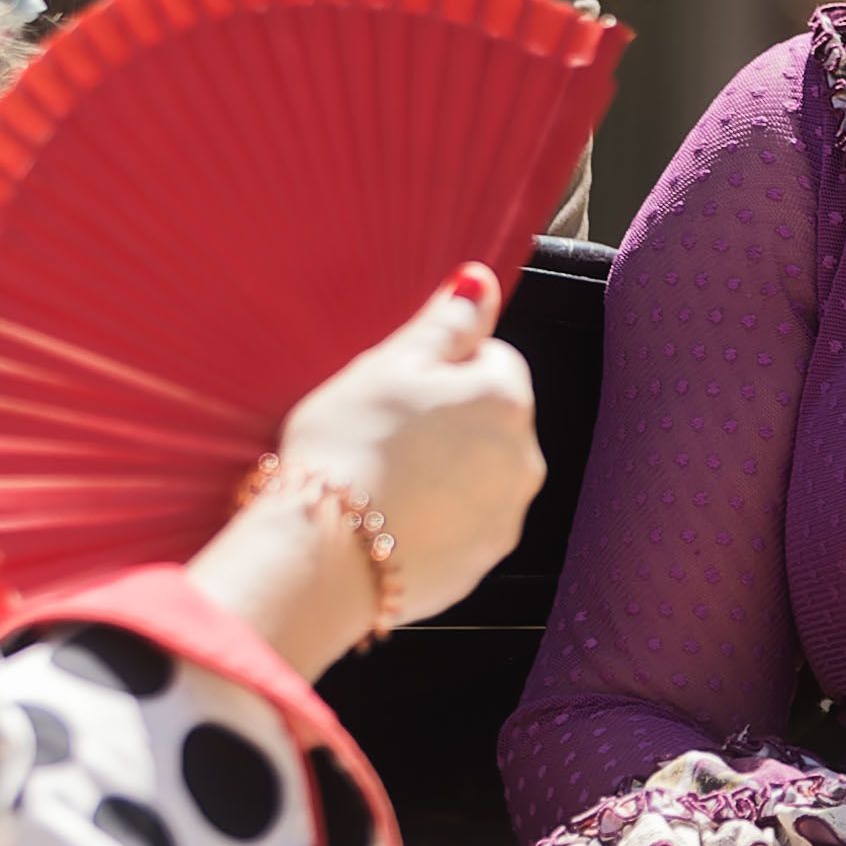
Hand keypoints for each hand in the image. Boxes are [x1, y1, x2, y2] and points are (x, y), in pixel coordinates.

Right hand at [195, 268, 539, 676]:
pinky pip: (462, 527)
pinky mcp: (480, 565)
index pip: (492, 361)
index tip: (399, 390)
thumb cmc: (349, 447)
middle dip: (448, 422)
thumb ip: (446, 322)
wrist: (321, 556)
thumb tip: (482, 281)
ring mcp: (505, 518)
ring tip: (383, 481)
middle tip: (384, 434)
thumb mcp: (390, 365)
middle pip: (489, 422)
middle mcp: (524, 460)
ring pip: (478, 476)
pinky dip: (435, 520)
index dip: (441, 371)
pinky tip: (389, 521)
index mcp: (506, 400)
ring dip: (445, 473)